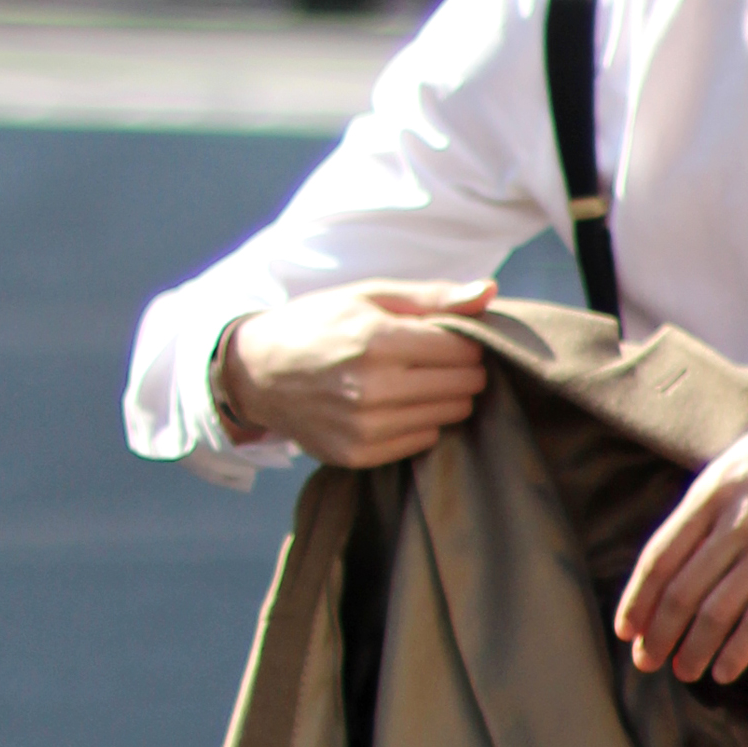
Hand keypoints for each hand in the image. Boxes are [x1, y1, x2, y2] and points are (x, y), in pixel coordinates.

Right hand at [220, 280, 496, 466]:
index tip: (448, 337)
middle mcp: (372, 388)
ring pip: (449, 415)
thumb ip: (433, 297)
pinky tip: (396, 405)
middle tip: (434, 360)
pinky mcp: (358, 454)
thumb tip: (489, 292)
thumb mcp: (370, 296)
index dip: (465, 341)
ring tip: (414, 380)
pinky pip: (423, 441)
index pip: (463, 350)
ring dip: (443, 397)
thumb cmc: (320, 324)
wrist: (258, 372)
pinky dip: (420, 422)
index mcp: (378, 340)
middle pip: (464, 385)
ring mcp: (364, 426)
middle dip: (461, 370)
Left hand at [614, 384, 747, 684]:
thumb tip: (682, 551)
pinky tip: (724, 671)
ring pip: (718, 610)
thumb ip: (712, 503)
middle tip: (648, 661)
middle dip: (658, 633)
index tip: (626, 630)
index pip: (660, 557)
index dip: (637, 600)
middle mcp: (737, 518)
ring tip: (684, 673)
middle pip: (682, 590)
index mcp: (712, 490)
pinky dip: (738, 651)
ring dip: (694, 649)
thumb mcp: (743, 461)